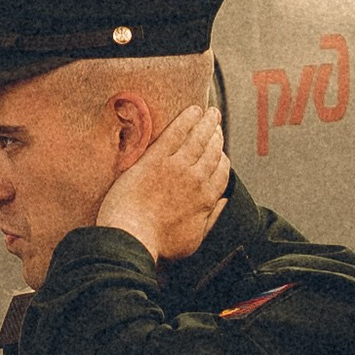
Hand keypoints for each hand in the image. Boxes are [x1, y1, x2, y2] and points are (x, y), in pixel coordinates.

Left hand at [98, 103, 228, 263]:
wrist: (132, 237)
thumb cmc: (158, 243)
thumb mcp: (193, 240)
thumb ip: (210, 219)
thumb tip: (222, 204)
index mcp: (206, 199)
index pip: (221, 172)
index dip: (222, 159)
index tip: (220, 152)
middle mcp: (196, 179)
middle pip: (212, 151)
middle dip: (217, 136)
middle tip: (216, 124)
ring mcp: (176, 167)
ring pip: (199, 138)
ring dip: (207, 123)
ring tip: (210, 112)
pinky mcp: (156, 159)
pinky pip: (176, 133)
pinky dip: (187, 119)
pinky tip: (193, 111)